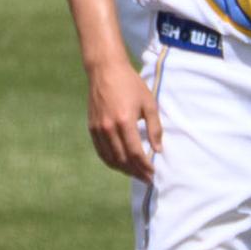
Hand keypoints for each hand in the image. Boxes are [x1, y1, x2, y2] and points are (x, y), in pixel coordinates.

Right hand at [84, 57, 160, 182]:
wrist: (105, 70)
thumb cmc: (130, 84)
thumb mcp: (148, 103)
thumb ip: (154, 127)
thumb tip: (158, 149)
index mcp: (124, 121)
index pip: (135, 153)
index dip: (144, 166)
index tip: (153, 173)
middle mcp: (109, 128)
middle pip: (123, 159)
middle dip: (136, 172)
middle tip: (147, 179)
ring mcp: (98, 129)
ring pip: (110, 159)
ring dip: (124, 170)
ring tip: (135, 174)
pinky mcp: (92, 128)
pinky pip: (101, 152)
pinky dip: (111, 162)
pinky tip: (120, 165)